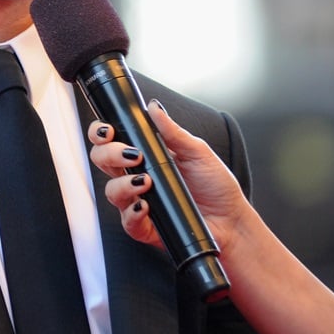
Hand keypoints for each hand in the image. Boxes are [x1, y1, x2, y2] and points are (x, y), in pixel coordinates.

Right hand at [86, 99, 248, 253]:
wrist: (232, 220)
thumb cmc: (217, 186)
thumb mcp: (197, 152)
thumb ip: (172, 131)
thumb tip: (154, 107)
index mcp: (145, 156)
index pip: (111, 141)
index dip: (101, 134)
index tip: (109, 131)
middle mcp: (136, 177)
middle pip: (101, 162)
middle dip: (109, 154)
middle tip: (132, 155)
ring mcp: (137, 200)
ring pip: (110, 191)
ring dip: (123, 184)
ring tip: (146, 181)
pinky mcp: (144, 226)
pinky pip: (126, 220)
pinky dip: (132, 212)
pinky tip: (145, 205)